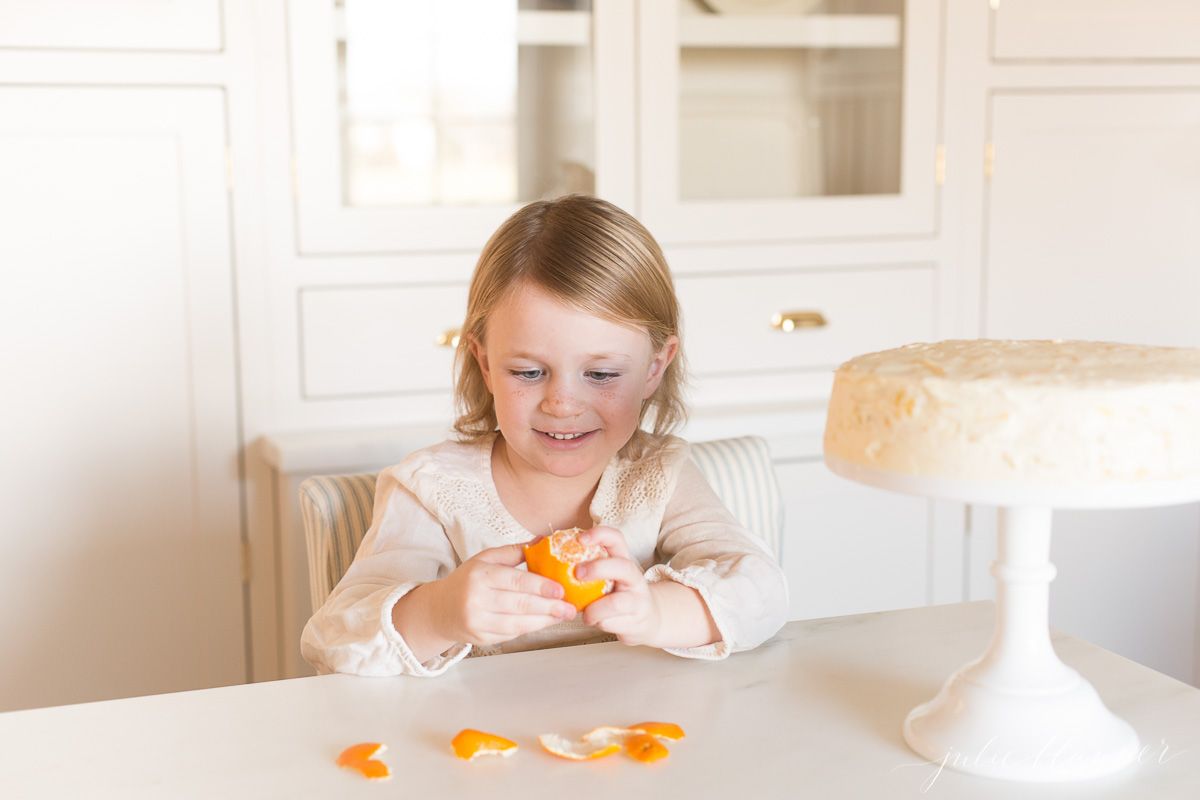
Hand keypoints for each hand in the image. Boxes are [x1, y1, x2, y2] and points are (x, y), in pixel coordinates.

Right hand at [428, 544, 576, 646]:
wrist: (440, 610)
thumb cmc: (467, 581)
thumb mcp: (485, 559)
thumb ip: (513, 552)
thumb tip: (543, 541)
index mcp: (479, 575)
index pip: (515, 581)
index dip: (540, 586)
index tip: (561, 589)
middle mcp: (476, 599)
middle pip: (519, 604)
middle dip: (549, 607)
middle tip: (570, 607)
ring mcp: (477, 622)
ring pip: (517, 623)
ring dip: (544, 621)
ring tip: (562, 616)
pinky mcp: (481, 639)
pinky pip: (511, 635)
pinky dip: (530, 629)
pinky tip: (544, 622)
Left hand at [575, 527, 664, 646]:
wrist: (647, 619)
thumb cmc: (615, 594)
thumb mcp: (604, 577)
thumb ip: (583, 567)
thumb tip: (543, 557)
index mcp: (623, 560)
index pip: (616, 539)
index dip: (599, 534)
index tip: (579, 538)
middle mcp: (634, 577)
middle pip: (622, 566)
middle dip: (598, 569)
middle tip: (577, 575)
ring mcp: (638, 599)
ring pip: (617, 602)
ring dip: (595, 609)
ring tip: (586, 614)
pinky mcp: (638, 621)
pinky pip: (613, 623)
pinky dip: (600, 623)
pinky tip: (596, 622)